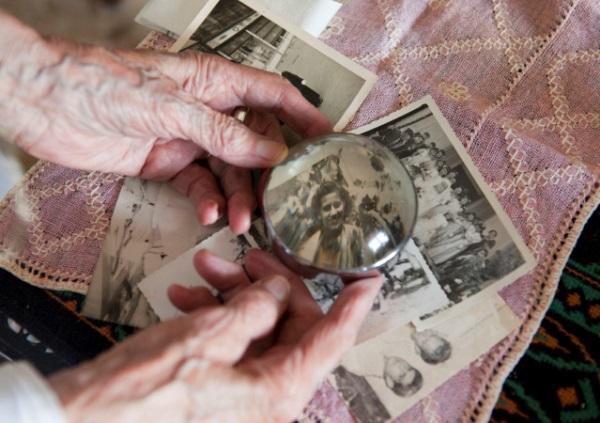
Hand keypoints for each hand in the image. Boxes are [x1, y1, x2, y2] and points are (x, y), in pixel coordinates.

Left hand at [0, 11, 331, 233]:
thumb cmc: (103, 84)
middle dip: (269, 173)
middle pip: (255, 142)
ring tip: (240, 223)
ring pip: (228, 172)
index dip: (303, 115)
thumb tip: (272, 152)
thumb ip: (224, 134)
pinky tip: (208, 217)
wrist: (47, 104)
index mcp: (215, 81)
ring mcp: (188, 138)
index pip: (272, 94)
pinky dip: (206, 202)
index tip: (330, 140)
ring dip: (237, 198)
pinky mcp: (166, 162)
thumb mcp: (173, 108)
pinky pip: (199, 186)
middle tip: (282, 202)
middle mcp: (207, 110)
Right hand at [48, 249, 382, 421]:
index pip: (331, 340)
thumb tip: (275, 292)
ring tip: (203, 274)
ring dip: (233, 297)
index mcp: (278, 392)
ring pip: (256, 330)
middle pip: (290, 327)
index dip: (352, 306)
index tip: (368, 281)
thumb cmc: (143, 394)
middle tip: (248, 260)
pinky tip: (188, 298)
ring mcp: (242, 394)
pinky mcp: (217, 388)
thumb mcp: (208, 336)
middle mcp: (267, 397)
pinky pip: (231, 344)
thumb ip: (255, 309)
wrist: (86, 420)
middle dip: (267, 286)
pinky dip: (214, 317)